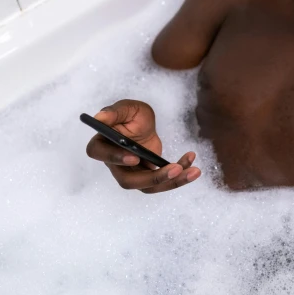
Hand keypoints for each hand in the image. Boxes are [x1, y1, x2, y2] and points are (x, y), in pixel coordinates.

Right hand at [85, 99, 200, 192]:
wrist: (143, 123)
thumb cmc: (131, 114)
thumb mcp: (126, 108)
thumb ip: (114, 112)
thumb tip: (100, 117)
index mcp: (102, 144)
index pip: (101, 154)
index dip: (115, 158)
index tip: (134, 157)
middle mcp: (115, 164)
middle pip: (128, 181)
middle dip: (154, 178)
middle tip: (175, 169)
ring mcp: (132, 172)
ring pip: (149, 186)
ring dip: (173, 182)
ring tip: (194, 171)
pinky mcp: (148, 174)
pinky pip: (163, 181)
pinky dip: (180, 173)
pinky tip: (191, 160)